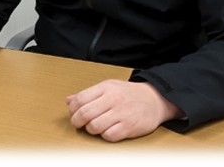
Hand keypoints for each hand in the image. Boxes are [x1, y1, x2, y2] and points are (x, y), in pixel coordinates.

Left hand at [66, 79, 182, 141]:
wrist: (154, 99)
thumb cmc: (128, 94)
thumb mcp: (108, 87)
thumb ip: (88, 94)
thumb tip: (68, 101)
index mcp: (105, 87)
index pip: (80, 99)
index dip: (72, 109)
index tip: (73, 114)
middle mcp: (113, 99)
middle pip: (85, 113)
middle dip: (77, 121)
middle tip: (78, 124)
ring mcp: (121, 113)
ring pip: (94, 126)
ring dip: (91, 129)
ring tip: (94, 126)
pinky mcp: (129, 127)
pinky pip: (109, 136)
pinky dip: (105, 136)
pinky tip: (107, 130)